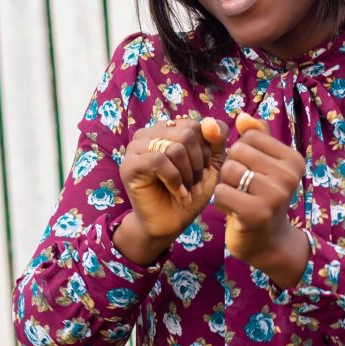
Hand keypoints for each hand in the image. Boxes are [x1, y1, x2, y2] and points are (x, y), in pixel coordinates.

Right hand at [117, 117, 228, 253]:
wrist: (170, 223)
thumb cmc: (189, 193)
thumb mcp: (211, 166)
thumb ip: (215, 141)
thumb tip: (210, 122)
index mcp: (168, 128)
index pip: (196, 126)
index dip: (206, 151)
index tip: (204, 172)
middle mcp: (150, 133)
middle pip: (186, 134)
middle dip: (197, 163)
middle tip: (194, 183)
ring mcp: (136, 147)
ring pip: (174, 147)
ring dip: (187, 174)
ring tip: (186, 188)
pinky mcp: (129, 164)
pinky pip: (158, 161)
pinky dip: (174, 180)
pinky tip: (178, 193)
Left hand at [214, 113, 310, 286]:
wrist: (268, 242)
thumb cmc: (262, 198)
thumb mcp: (264, 165)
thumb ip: (256, 138)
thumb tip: (242, 116)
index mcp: (294, 160)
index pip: (250, 135)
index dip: (241, 152)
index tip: (253, 173)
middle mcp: (289, 176)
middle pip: (237, 151)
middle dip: (231, 169)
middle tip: (244, 189)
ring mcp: (275, 196)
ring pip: (228, 170)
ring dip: (225, 185)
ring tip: (239, 199)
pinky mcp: (257, 214)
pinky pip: (222, 192)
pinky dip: (221, 202)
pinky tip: (234, 212)